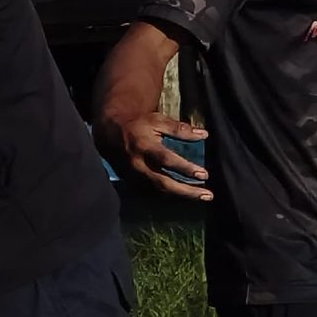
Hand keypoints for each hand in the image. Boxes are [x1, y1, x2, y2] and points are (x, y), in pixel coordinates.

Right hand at [97, 111, 211, 201]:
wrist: (109, 133)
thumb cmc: (138, 125)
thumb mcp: (158, 121)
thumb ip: (180, 129)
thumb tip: (204, 134)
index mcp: (144, 146)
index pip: (167, 160)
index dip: (185, 168)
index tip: (205, 174)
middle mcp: (138, 164)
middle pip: (163, 182)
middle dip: (186, 191)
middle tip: (207, 195)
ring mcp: (133, 175)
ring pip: (158, 190)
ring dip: (180, 195)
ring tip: (200, 195)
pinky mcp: (131, 182)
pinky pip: (152, 192)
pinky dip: (169, 194)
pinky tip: (183, 194)